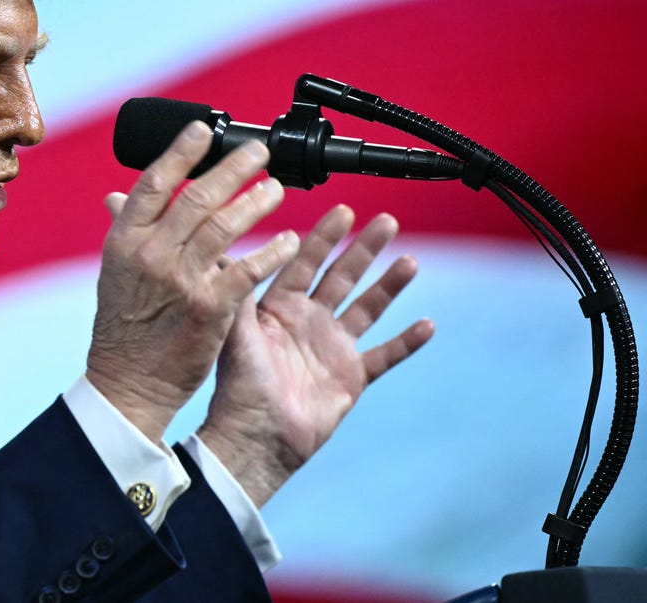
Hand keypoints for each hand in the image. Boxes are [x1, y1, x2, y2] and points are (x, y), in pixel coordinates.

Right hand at [86, 121, 300, 442]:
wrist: (128, 383)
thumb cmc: (123, 329)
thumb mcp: (115, 274)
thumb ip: (126, 231)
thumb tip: (119, 195)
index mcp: (124, 240)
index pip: (153, 183)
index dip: (181, 152)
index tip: (205, 130)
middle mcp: (150, 253)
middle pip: (196, 197)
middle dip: (233, 169)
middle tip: (260, 152)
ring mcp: (180, 279)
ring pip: (225, 226)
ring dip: (257, 203)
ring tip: (279, 189)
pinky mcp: (209, 307)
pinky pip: (248, 269)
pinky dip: (270, 252)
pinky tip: (290, 240)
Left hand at [198, 205, 434, 505]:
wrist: (256, 439)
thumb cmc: (239, 388)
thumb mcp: (233, 333)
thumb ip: (234, 292)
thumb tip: (221, 250)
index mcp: (279, 309)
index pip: (304, 263)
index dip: (323, 237)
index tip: (343, 209)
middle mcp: (308, 323)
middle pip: (342, 277)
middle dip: (363, 249)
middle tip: (387, 220)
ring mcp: (332, 349)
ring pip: (367, 308)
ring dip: (389, 285)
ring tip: (410, 261)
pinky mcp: (351, 378)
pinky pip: (385, 356)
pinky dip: (406, 342)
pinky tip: (427, 324)